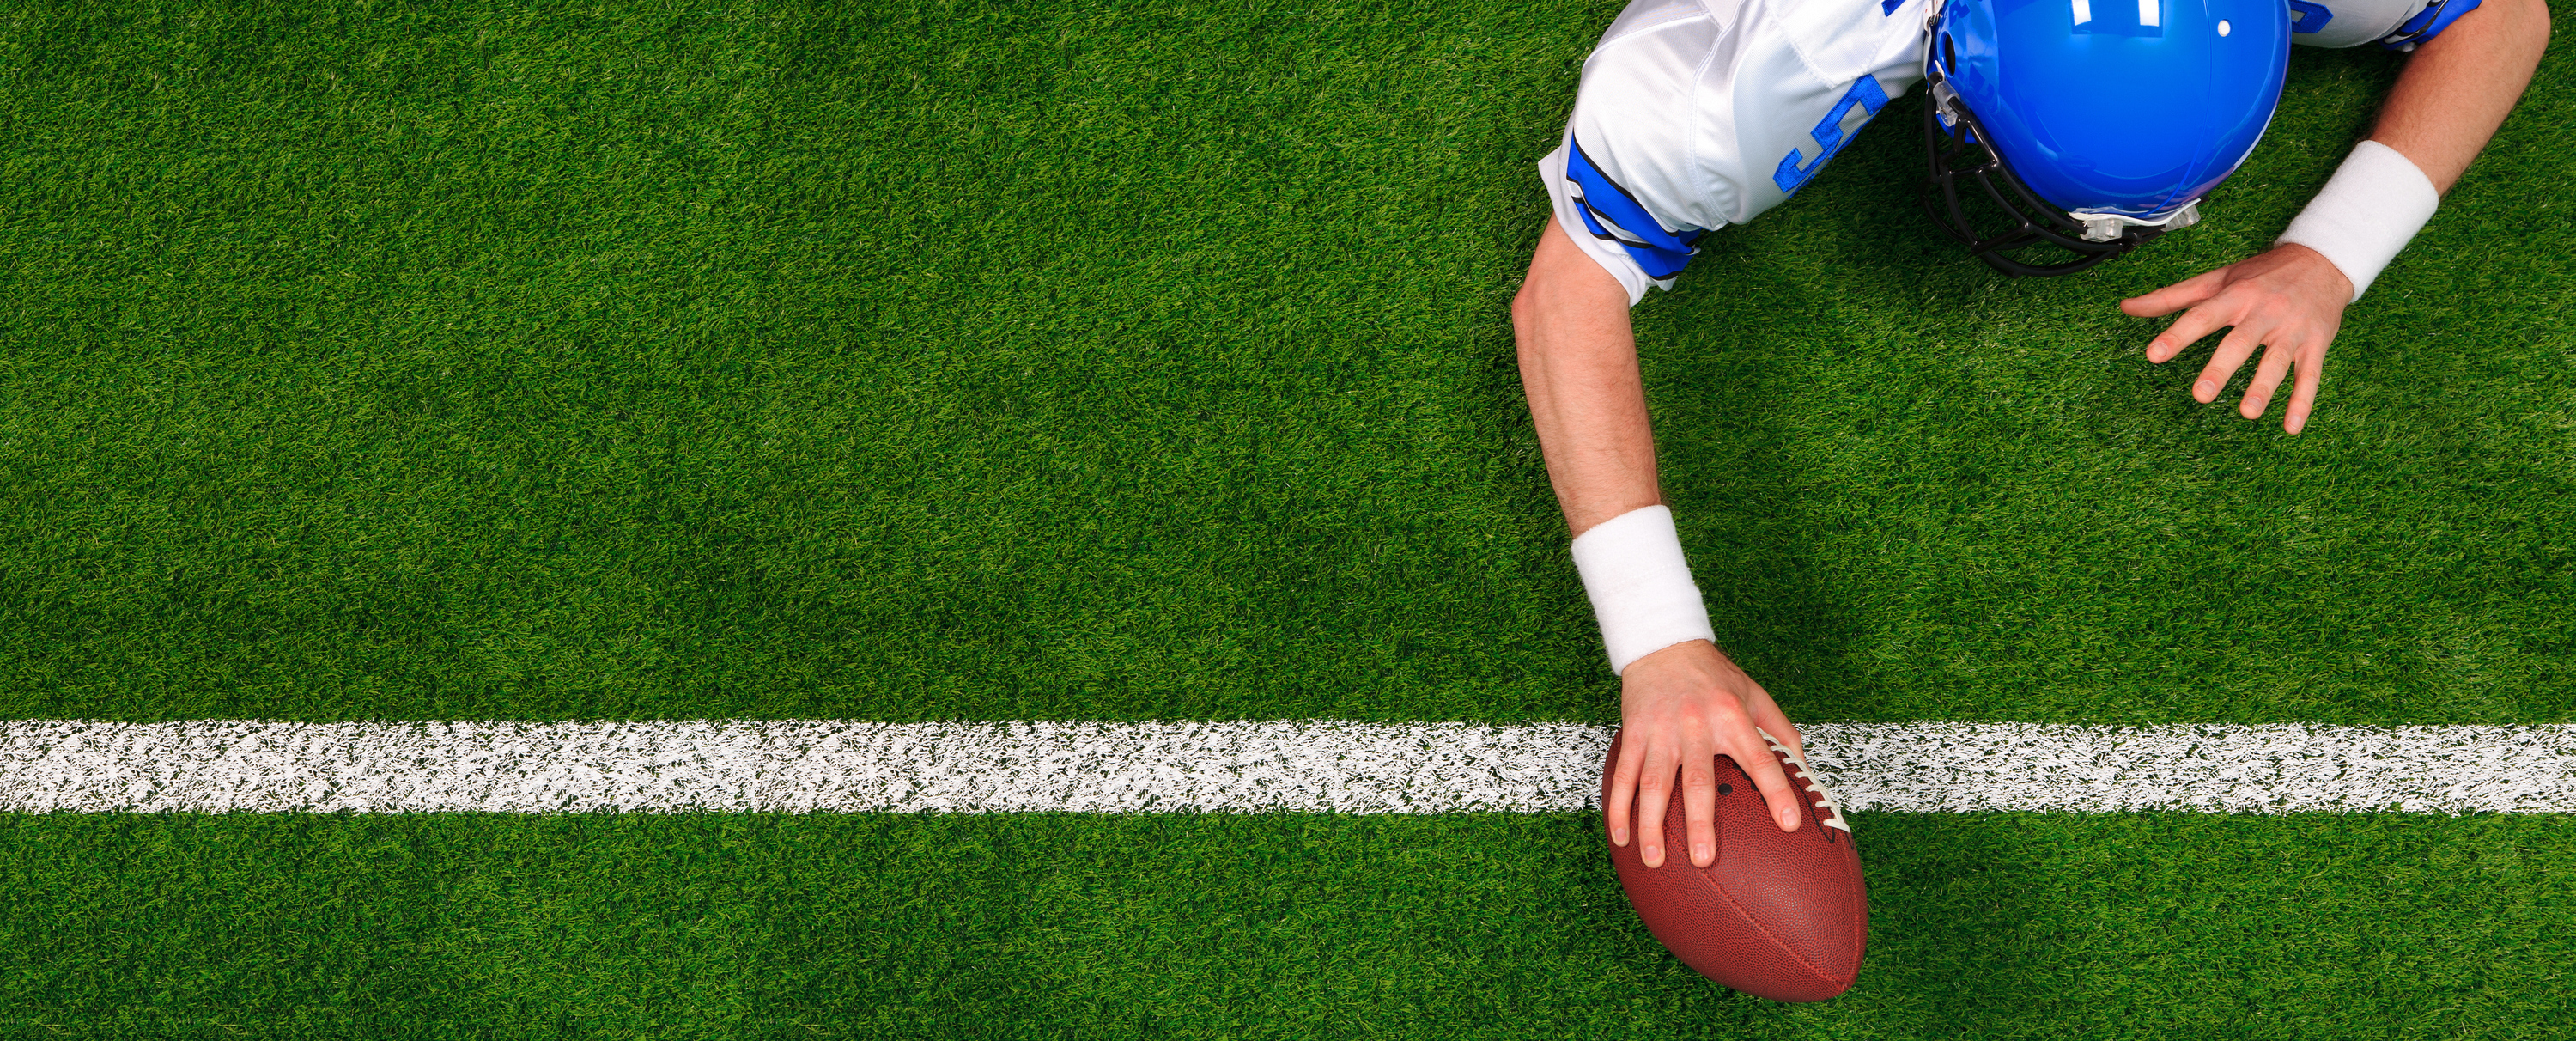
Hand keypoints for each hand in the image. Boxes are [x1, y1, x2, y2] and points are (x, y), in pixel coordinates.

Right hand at [1604, 639, 1804, 869]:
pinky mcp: (1634, 732)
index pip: (1761, 758)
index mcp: (1733, 717)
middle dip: (1699, 821)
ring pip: (1652, 783)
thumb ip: (1782, 732)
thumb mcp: (1756, 694)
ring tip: (1654, 859)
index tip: (1790, 824)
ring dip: (1650, 824)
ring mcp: (1661, 730)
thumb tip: (1806, 774)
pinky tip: (1622, 837)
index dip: (1777, 790)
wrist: (1664, 643)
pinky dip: (1619, 807)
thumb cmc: (1717, 676)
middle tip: (1703, 859)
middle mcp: (1696, 725)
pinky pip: (1624, 775)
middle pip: (1696, 780)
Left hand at [2120, 243, 2353, 434]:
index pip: (2202, 316)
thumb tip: (2126, 307)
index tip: (2153, 354)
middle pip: (2240, 342)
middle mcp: (2264, 312)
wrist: (2324, 259)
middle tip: (2201, 395)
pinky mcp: (2316, 344)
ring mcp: (2292, 330)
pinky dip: (2302, 402)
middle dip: (2221, 369)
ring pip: (2277, 361)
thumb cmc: (2263, 273)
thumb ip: (2171, 297)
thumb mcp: (2218, 278)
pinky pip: (2310, 376)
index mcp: (2236, 295)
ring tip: (2247, 412)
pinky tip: (2290, 426)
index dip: (2177, 335)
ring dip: (2263, 388)